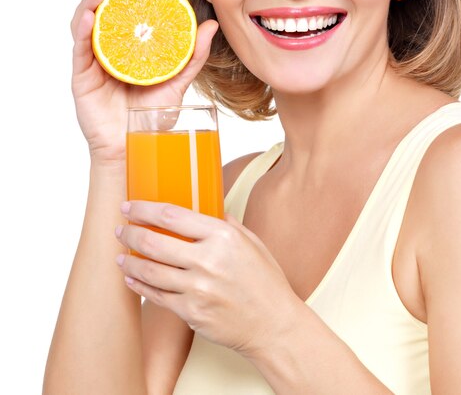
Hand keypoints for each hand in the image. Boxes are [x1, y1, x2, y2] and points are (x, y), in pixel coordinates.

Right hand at [71, 0, 217, 163]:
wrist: (136, 148)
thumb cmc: (153, 117)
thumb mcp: (177, 81)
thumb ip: (192, 55)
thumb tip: (211, 25)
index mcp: (131, 48)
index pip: (130, 12)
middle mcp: (111, 50)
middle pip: (107, 11)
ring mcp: (95, 62)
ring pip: (87, 23)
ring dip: (92, 0)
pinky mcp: (82, 76)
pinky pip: (80, 48)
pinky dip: (82, 29)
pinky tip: (89, 15)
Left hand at [114, 201, 299, 356]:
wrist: (272, 323)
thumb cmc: (264, 280)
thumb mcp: (251, 242)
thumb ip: (226, 223)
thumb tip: (205, 208)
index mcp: (223, 236)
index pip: (172, 215)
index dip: (144, 209)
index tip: (130, 205)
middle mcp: (208, 260)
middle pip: (154, 242)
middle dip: (130, 233)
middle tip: (121, 229)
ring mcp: (197, 288)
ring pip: (149, 271)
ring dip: (129, 261)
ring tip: (120, 255)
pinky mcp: (191, 312)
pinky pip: (156, 296)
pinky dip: (139, 286)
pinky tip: (131, 279)